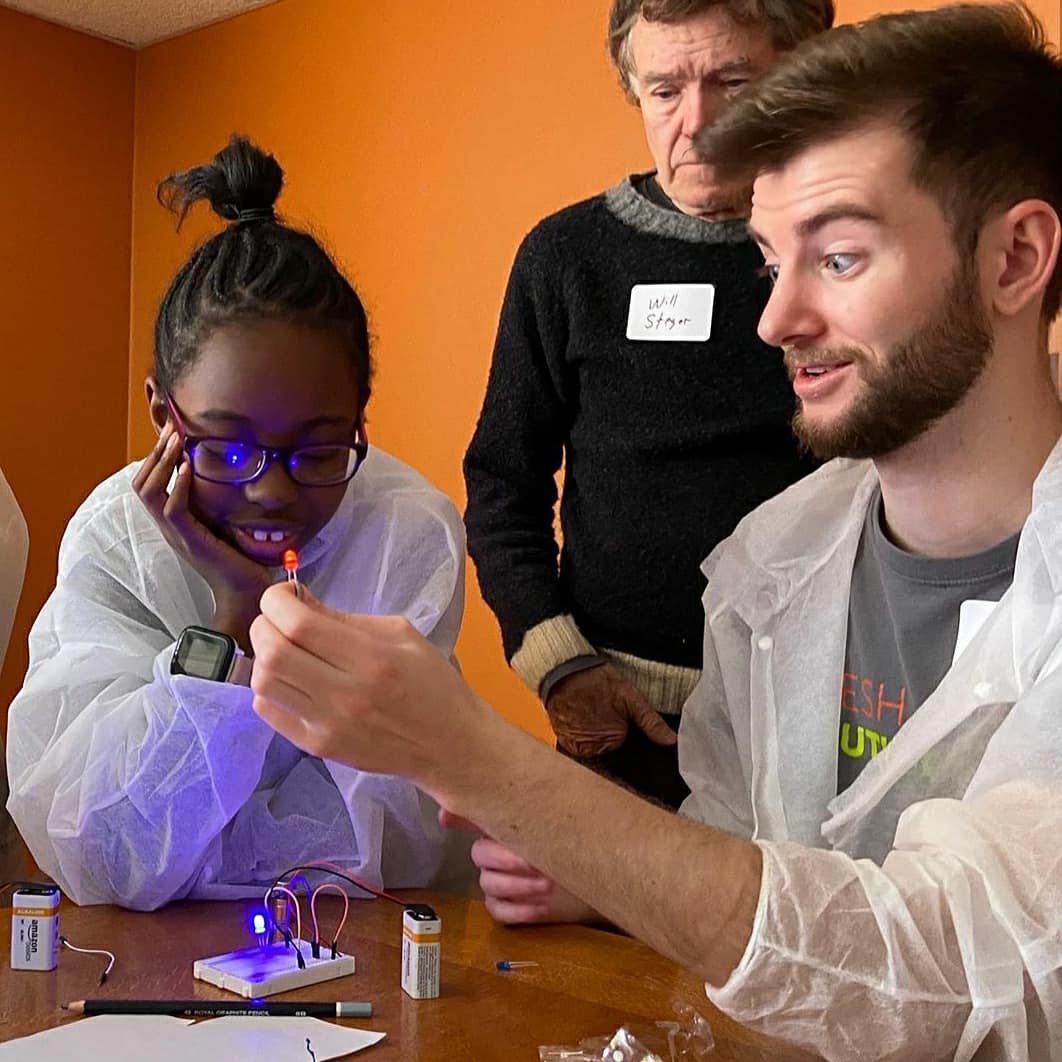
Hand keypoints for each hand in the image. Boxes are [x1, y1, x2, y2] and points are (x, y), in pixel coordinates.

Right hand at [132, 424, 271, 647]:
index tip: (172, 433)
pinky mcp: (190, 541)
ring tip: (175, 440)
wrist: (247, 591)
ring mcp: (177, 534)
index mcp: (175, 522)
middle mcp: (169, 527)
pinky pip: (173, 509)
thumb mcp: (224, 522)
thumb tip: (227, 473)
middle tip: (171, 428)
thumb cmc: (241, 557)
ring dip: (162, 462)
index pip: (149, 484)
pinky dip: (178, 485)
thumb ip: (216, 502)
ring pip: (149, 493)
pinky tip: (188, 467)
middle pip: (141, 484)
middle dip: (155, 453)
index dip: (155, 458)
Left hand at [250, 584, 495, 785]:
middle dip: (264, 624)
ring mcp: (327, 725)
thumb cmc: (432, 682)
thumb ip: (345, 618)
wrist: (449, 743)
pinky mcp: (318, 747)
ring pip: (264, 682)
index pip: (300, 624)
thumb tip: (298, 601)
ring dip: (263, 656)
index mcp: (372, 658)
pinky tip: (289, 678)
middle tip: (277, 618)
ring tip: (282, 647)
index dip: (278, 601)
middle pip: (274, 652)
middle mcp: (345, 694)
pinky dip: (268, 687)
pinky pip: (269, 711)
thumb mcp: (401, 634)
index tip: (283, 595)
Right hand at [438, 810, 595, 924]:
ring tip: (547, 886)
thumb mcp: (565, 822)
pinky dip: (519, 910)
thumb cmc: (580, 847)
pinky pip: (497, 910)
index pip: (471, 815)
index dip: (459, 816)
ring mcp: (498, 881)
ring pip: (489, 884)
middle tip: (535, 864)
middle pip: (480, 854)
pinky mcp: (506, 908)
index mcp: (506, 825)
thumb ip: (541, 806)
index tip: (448, 818)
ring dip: (518, 886)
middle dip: (507, 859)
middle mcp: (495, 851)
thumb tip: (524, 786)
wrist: (603, 880)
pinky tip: (541, 908)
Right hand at [546, 663, 676, 757]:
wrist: (565, 669)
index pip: (626, 749)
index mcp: (612, 742)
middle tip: (604, 712)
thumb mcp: (631, 698)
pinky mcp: (563, 742)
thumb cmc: (598, 680)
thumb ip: (651, 722)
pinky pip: (577, 747)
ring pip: (593, 750)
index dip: (625, 733)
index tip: (617, 718)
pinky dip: (580, 736)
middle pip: (608, 751)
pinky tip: (581, 718)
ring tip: (592, 713)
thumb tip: (672, 741)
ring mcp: (575, 748)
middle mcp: (591, 750)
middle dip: (609, 736)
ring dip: (594, 738)